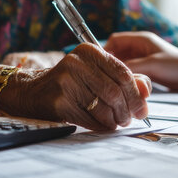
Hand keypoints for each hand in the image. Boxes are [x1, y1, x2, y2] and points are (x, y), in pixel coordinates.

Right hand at [1, 44, 150, 130]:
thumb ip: (124, 78)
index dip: (136, 94)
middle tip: (130, 119)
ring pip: (104, 106)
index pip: (123, 73)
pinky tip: (103, 126)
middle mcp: (76, 62)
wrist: (30, 93)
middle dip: (127, 110)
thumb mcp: (95, 74)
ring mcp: (66, 81)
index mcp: (89, 51)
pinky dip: (101, 126)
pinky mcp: (59, 101)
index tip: (142, 109)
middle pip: (115, 91)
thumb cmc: (70, 84)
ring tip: (116, 123)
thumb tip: (146, 89)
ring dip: (115, 120)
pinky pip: (90, 118)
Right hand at [104, 31, 177, 90]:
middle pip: (116, 54)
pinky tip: (125, 88)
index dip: (105, 52)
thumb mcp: (152, 65)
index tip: (100, 66)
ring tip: (115, 85)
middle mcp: (140, 47)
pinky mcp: (147, 70)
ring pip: (123, 65)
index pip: (114, 40)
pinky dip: (127, 79)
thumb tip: (111, 73)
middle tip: (105, 78)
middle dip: (111, 65)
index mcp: (141, 39)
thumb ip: (131, 67)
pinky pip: (131, 73)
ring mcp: (144, 59)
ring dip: (119, 74)